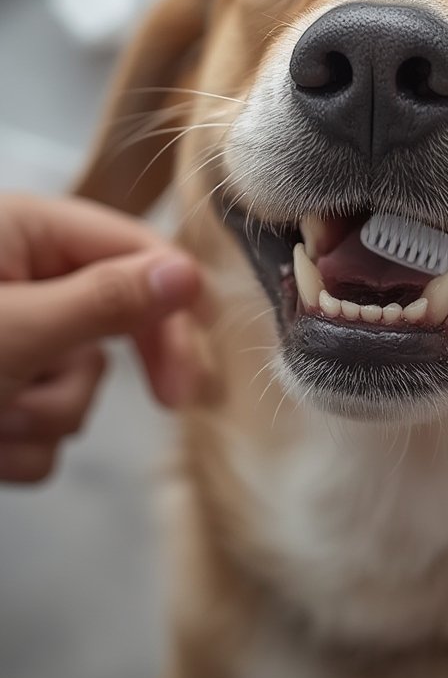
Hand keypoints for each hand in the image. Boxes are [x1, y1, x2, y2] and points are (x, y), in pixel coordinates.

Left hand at [0, 192, 202, 482]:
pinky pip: (40, 425)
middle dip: (101, 370)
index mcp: (25, 232)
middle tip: (172, 402)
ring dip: (39, 416)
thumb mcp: (8, 330)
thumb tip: (186, 274)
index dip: (175, 308)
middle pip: (112, 322)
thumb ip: (102, 300)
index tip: (198, 366)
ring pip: (75, 385)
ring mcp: (9, 338)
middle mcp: (22, 279)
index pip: (133, 253)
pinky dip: (14, 445)